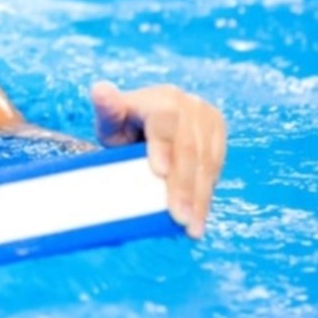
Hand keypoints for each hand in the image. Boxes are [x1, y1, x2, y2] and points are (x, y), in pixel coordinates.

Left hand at [90, 81, 225, 238]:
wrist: (148, 123)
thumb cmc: (124, 125)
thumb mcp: (111, 120)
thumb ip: (106, 110)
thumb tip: (99, 89)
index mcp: (160, 98)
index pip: (165, 122)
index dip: (163, 147)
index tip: (159, 172)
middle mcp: (189, 104)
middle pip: (188, 147)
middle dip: (184, 185)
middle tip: (179, 217)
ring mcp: (207, 118)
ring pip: (206, 161)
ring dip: (200, 197)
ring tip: (192, 227)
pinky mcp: (218, 134)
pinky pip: (216, 167)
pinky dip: (207, 194)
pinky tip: (199, 217)